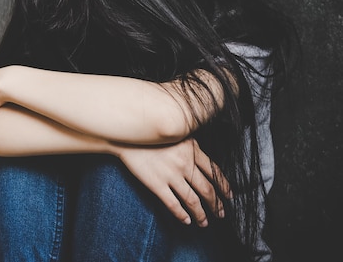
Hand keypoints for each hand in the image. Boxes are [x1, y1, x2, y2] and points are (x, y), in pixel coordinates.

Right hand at [112, 138, 230, 226]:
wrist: (127, 134)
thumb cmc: (152, 133)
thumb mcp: (177, 133)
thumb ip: (192, 147)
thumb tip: (204, 161)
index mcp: (193, 150)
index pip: (215, 172)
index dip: (224, 187)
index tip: (229, 196)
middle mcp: (185, 164)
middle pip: (207, 190)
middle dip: (216, 205)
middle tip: (220, 213)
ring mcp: (171, 175)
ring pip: (193, 200)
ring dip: (201, 214)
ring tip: (204, 222)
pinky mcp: (157, 184)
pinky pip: (173, 204)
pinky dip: (182, 215)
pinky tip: (186, 220)